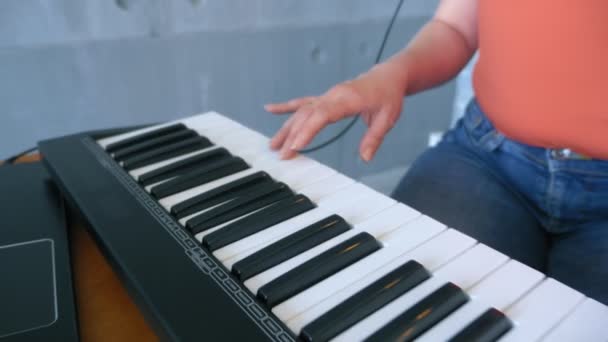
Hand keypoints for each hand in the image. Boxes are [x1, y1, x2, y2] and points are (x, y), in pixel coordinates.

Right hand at [265, 63, 406, 160]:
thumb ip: (374, 138)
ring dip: (286, 127)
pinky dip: (286, 106)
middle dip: (292, 135)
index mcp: (347, 99)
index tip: (296, 145)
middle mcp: (333, 96)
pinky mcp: (325, 98)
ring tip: (273, 144)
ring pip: (301, 111)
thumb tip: (365, 157)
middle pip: (307, 115)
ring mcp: (327, 96)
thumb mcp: (387, 118)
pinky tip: (270, 109)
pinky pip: (303, 102)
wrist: (388, 76)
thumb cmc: (388, 96)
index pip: (322, 114)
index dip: (308, 130)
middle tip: (282, 154)